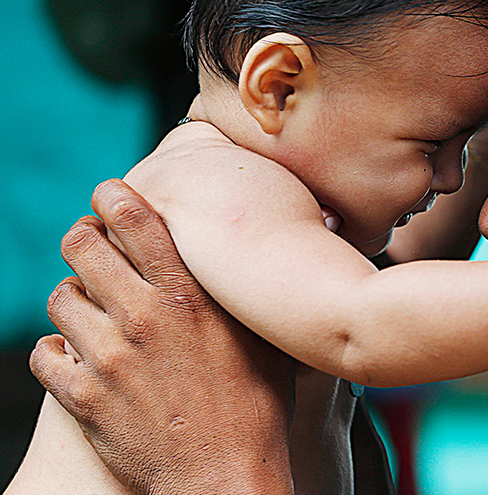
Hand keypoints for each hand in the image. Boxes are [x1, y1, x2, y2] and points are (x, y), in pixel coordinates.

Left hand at [30, 179, 295, 494]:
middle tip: (90, 245)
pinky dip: (54, 353)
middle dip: (81, 238)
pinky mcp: (83, 399)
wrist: (228, 477)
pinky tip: (76, 357)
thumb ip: (248, 291)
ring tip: (88, 308)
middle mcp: (143, 318)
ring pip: (58, 300)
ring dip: (71, 299)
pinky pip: (43, 356)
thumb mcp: (266, 337)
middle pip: (81, 247)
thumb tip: (270, 252)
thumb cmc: (260, 406)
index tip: (109, 194)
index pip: (135, 219)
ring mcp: (109, 358)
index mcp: (189, 296)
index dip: (113, 197)